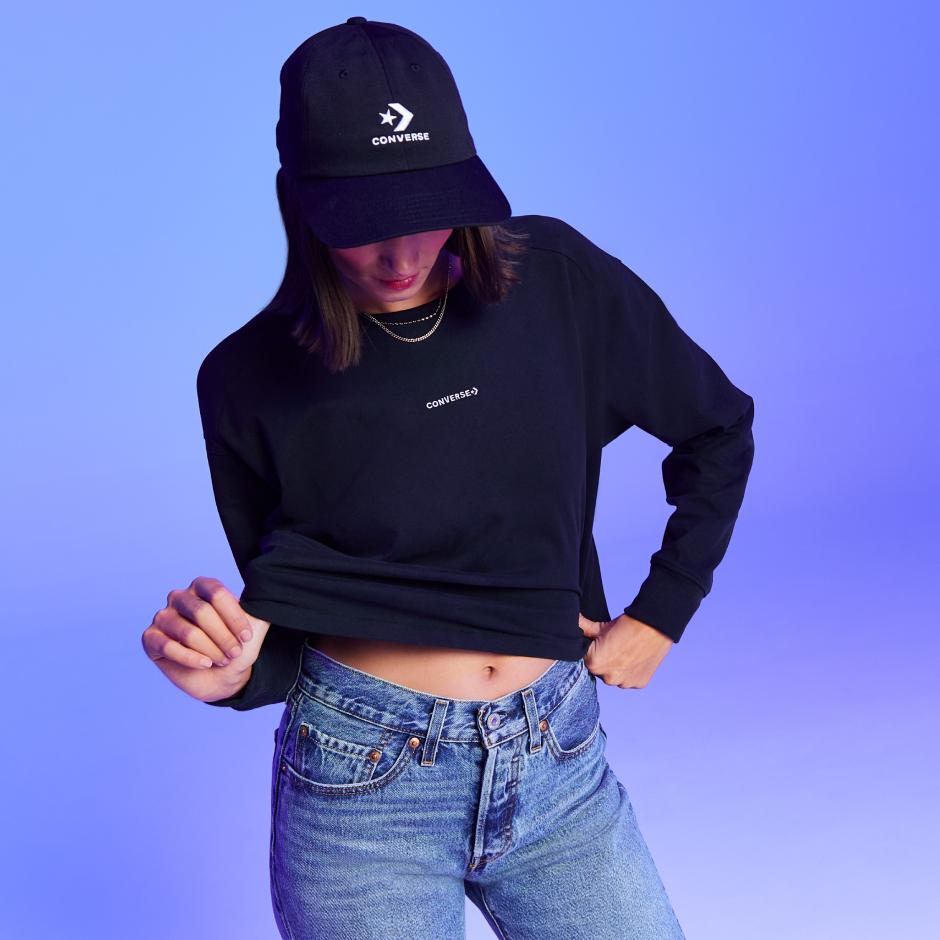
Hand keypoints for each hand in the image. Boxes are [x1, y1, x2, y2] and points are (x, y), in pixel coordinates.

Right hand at [142, 576, 270, 701]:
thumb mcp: (254, 627)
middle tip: (234, 654)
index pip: (217, 594)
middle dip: (223, 638)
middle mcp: (180, 596)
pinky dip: (191, 659)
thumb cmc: (237, 647)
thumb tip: (270, 586)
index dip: (234, 617)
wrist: (223, 677)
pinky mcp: (150, 638)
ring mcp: (163, 616)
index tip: (247, 637)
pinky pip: (168, 647)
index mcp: (203, 586)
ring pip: (187, 632)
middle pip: (202, 612)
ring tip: (221, 661)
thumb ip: (259, 608)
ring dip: (210, 651)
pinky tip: (205, 664)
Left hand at [578, 612, 674, 687]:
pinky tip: (637, 657)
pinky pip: (630, 679)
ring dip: (618, 668)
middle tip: (617, 646)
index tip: (604, 642)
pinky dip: (632, 671)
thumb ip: (584, 628)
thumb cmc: (626, 625)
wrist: (654, 626)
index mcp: (594, 664)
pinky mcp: (639, 683)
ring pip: (616, 676)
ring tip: (628, 651)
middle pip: (601, 670)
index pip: (588, 660)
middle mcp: (608, 678)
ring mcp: (625, 683)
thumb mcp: (601, 626)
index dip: (595, 650)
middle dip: (606, 660)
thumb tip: (572, 620)